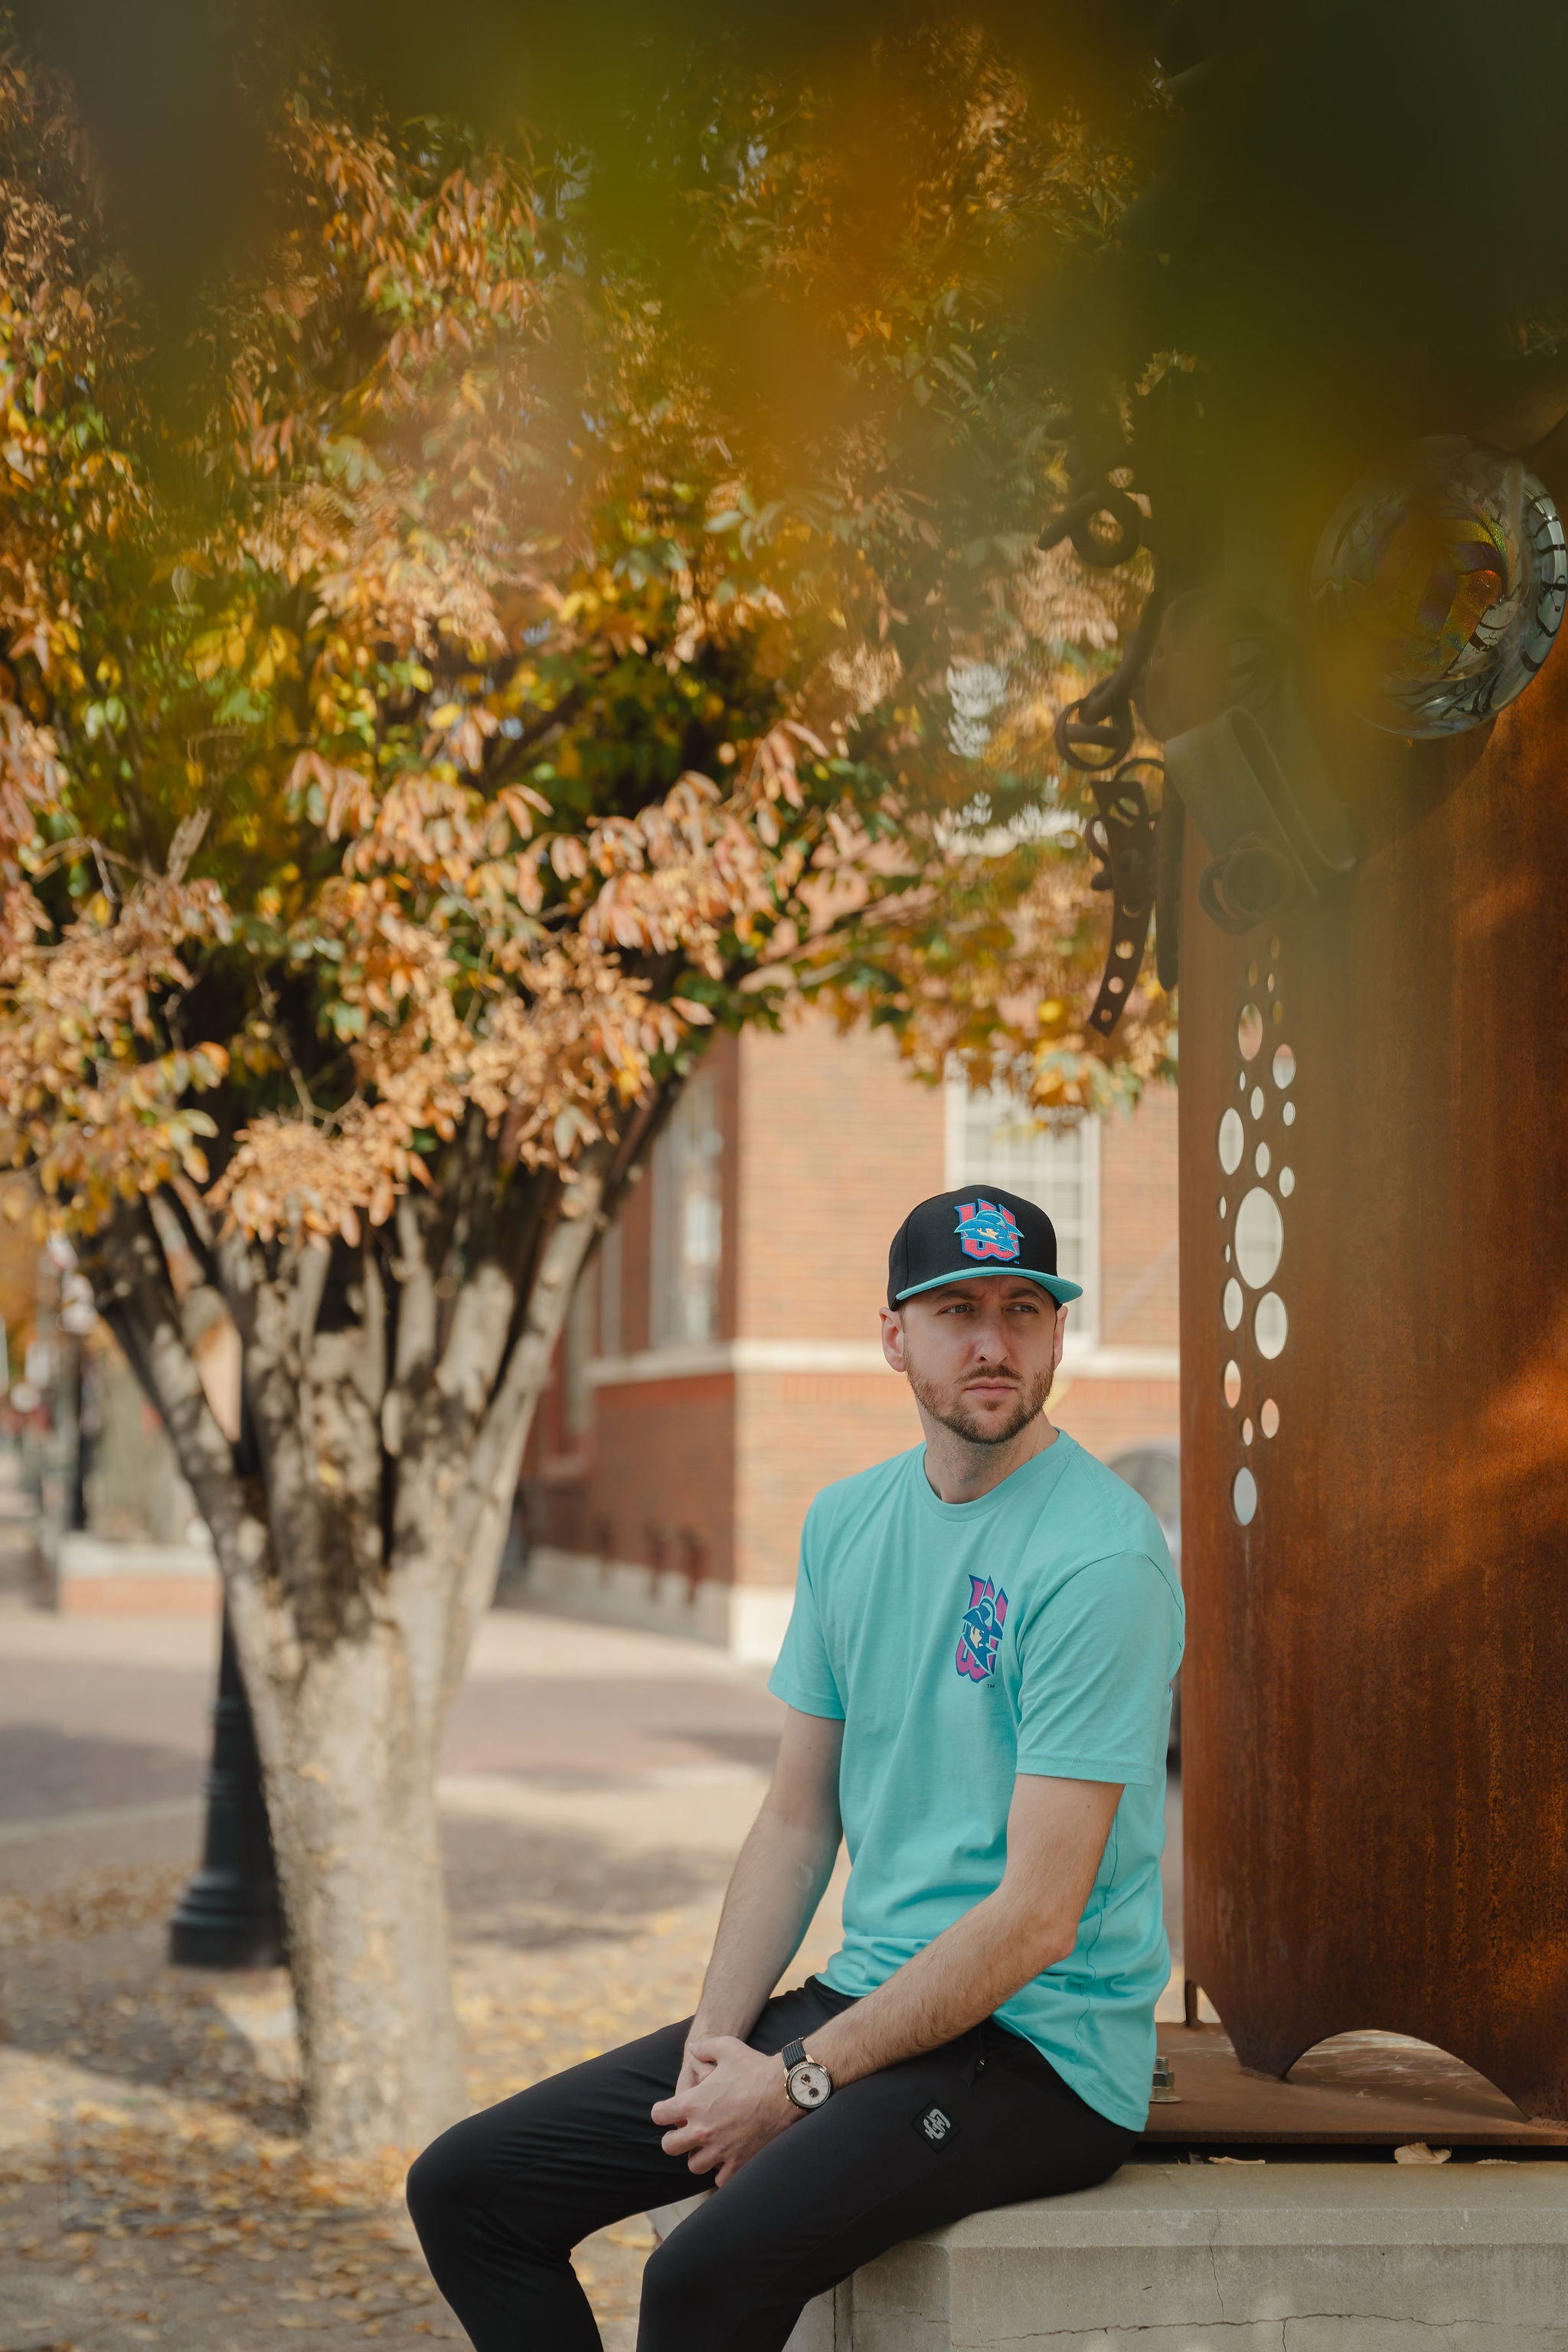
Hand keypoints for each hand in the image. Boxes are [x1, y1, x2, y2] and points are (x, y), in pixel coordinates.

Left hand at [651, 2035, 798, 2185]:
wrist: (785, 2090)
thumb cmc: (755, 2067)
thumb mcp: (727, 2047)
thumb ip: (704, 2047)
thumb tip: (692, 2048)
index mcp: (693, 2103)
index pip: (659, 2116)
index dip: (662, 2112)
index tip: (670, 2112)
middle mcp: (701, 2130)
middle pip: (669, 2147)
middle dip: (674, 2139)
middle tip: (686, 2132)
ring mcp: (719, 2149)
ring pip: (694, 2165)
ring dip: (699, 2156)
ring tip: (709, 2145)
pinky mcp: (739, 2163)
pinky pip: (720, 2179)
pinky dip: (722, 2171)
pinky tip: (728, 2157)